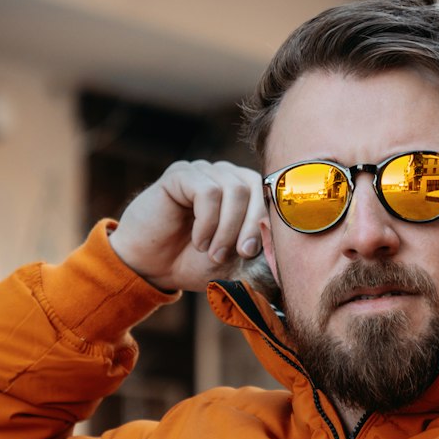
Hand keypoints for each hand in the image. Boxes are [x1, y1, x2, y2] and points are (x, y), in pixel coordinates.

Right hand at [109, 160, 265, 291]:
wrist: (152, 267)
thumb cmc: (194, 263)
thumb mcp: (236, 262)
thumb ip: (261, 253)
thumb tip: (287, 245)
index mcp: (244, 192)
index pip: (270, 194)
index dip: (268, 222)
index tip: (258, 252)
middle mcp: (225, 176)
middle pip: (254, 188)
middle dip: (251, 226)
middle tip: (241, 254)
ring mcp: (203, 171)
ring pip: (233, 190)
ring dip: (226, 229)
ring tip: (212, 252)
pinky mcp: (181, 174)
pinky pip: (207, 192)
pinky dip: (207, 222)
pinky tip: (197, 240)